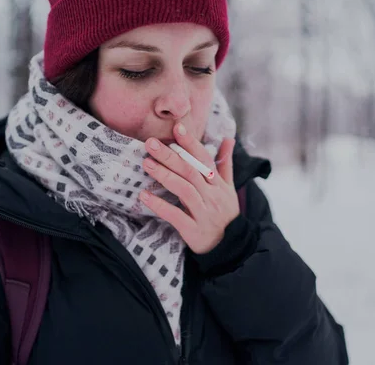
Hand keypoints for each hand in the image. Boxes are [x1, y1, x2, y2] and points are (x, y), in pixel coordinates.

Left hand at [139, 123, 238, 253]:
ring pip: (184, 190)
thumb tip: (228, 139)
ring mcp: (203, 213)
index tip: (177, 128)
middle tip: (151, 143)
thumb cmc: (226, 213)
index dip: (191, 143)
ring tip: (146, 163)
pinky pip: (175, 215)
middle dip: (171, 156)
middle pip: (191, 172)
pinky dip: (160, 205)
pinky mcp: (193, 230)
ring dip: (164, 175)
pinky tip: (144, 196)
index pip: (205, 159)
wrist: (230, 247)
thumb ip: (225, 163)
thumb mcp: (229, 188)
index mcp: (219, 184)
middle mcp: (212, 196)